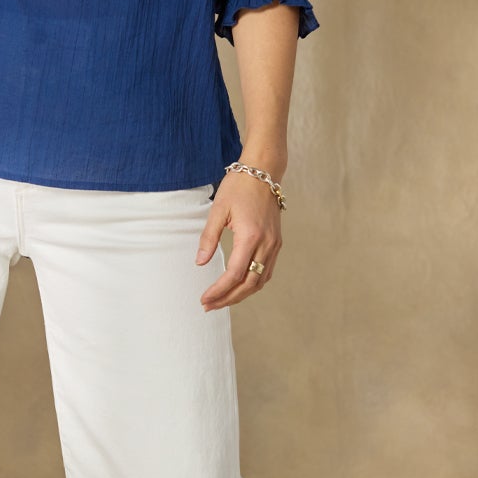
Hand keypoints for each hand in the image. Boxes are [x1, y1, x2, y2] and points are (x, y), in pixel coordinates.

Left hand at [197, 170, 281, 310]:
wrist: (264, 171)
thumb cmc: (239, 187)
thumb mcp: (218, 209)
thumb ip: (209, 237)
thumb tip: (201, 262)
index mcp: (251, 236)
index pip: (234, 274)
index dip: (218, 290)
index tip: (204, 299)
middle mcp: (267, 244)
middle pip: (249, 283)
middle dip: (228, 298)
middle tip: (209, 306)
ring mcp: (274, 244)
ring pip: (260, 281)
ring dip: (241, 294)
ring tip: (221, 300)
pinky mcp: (276, 243)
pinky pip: (266, 272)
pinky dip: (253, 284)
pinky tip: (239, 287)